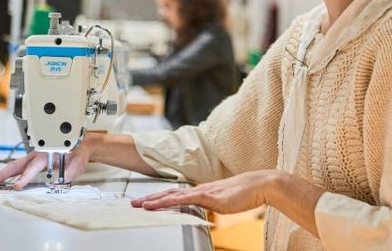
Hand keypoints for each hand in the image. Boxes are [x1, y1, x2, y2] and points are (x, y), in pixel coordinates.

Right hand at [0, 142, 89, 189]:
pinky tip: (3, 181)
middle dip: (4, 174)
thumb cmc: (79, 152)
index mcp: (49, 153)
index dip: (25, 177)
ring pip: (17, 165)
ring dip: (4, 174)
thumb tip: (61, 181)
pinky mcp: (34, 160)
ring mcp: (36, 156)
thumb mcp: (78, 163)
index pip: (34, 166)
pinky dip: (10, 173)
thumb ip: (70, 172)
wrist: (82, 145)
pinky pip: (20, 167)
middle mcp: (40, 153)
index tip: (17, 186)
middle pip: (18, 164)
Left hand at [131, 170, 276, 213]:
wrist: (259, 184)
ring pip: (174, 195)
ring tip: (141, 205)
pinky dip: (171, 201)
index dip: (160, 198)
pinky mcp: (210, 196)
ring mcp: (204, 191)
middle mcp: (199, 189)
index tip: (146, 202)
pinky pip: (186, 199)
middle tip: (133, 204)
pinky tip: (162, 204)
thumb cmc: (244, 193)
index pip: (176, 194)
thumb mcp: (224, 202)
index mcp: (202, 190)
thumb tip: (205, 209)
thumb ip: (212, 204)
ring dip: (156, 200)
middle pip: (169, 193)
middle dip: (151, 199)